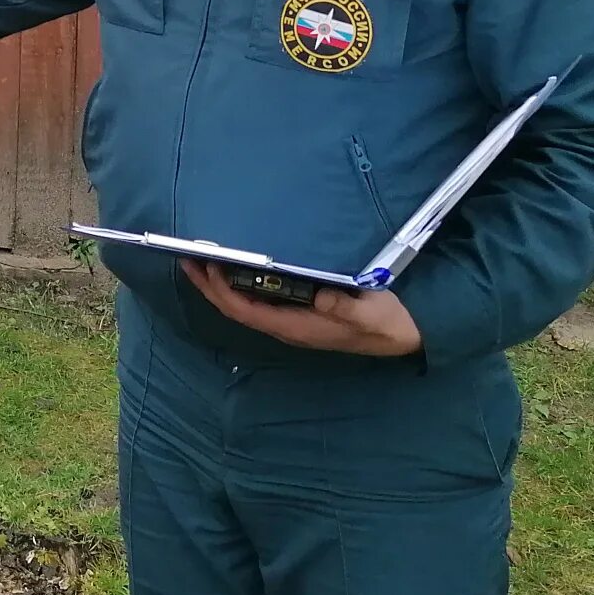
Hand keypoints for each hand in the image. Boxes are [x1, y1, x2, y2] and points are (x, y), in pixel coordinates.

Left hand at [181, 261, 422, 356]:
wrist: (405, 336)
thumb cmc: (385, 323)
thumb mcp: (368, 312)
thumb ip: (343, 306)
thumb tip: (318, 296)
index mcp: (295, 327)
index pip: (244, 310)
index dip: (220, 290)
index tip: (205, 266)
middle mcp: (286, 327)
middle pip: (236, 308)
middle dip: (210, 286)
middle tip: (188, 259)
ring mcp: (292, 321)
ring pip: (245, 305)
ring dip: (221, 285)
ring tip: (204, 260)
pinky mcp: (300, 313)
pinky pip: (260, 301)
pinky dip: (241, 285)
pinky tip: (238, 268)